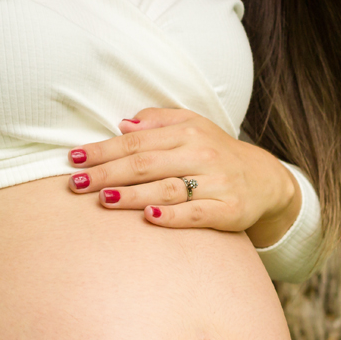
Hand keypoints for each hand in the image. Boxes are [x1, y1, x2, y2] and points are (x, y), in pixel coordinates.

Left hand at [66, 108, 302, 246]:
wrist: (266, 180)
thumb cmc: (217, 153)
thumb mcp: (193, 126)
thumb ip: (158, 122)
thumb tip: (123, 126)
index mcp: (188, 132)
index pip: (137, 141)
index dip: (104, 150)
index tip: (75, 159)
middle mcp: (202, 155)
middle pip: (147, 164)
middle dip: (108, 173)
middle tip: (77, 183)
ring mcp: (217, 184)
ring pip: (168, 188)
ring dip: (133, 195)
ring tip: (103, 200)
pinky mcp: (229, 211)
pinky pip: (197, 214)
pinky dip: (173, 216)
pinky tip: (149, 217)